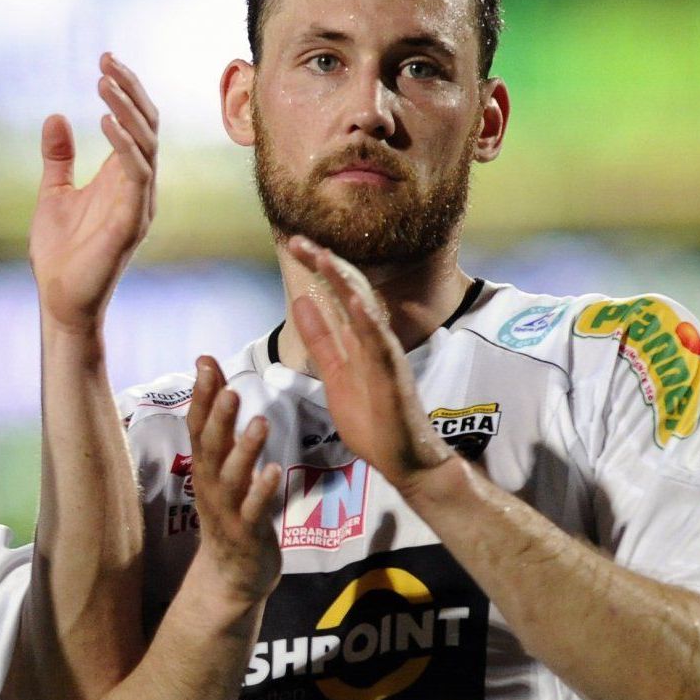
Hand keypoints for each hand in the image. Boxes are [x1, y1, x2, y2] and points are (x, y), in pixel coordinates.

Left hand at [30, 53, 157, 332]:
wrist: (59, 299)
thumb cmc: (61, 252)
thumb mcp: (53, 193)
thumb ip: (58, 158)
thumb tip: (56, 116)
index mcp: (124, 178)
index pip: (137, 124)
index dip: (126, 91)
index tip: (104, 60)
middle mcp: (139, 187)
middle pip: (147, 126)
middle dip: (129, 90)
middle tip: (106, 61)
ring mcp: (140, 203)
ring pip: (147, 144)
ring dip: (127, 109)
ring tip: (104, 81)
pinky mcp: (132, 221)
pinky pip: (137, 173)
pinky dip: (124, 144)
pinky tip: (104, 120)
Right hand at [186, 357, 282, 604]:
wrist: (231, 577)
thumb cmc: (230, 511)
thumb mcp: (220, 466)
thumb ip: (217, 422)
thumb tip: (208, 370)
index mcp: (205, 466)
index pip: (198, 425)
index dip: (202, 394)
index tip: (205, 362)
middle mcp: (210, 485)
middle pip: (210, 447)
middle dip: (218, 417)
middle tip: (229, 388)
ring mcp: (227, 510)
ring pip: (232, 477)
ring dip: (244, 451)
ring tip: (259, 422)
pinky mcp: (246, 534)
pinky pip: (253, 511)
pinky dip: (260, 492)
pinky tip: (272, 472)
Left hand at [287, 235, 455, 492]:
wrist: (404, 459)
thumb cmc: (373, 420)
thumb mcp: (334, 373)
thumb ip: (321, 338)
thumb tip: (302, 301)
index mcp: (357, 338)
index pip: (336, 292)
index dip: (317, 267)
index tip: (295, 244)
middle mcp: (373, 339)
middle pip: (350, 291)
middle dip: (325, 264)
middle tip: (299, 240)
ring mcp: (385, 355)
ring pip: (366, 310)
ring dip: (344, 283)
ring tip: (323, 257)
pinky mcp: (395, 376)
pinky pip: (381, 345)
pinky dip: (369, 322)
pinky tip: (355, 303)